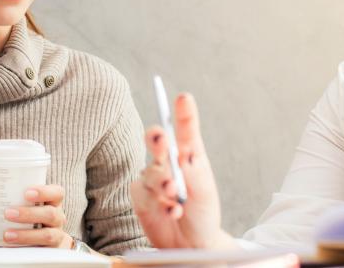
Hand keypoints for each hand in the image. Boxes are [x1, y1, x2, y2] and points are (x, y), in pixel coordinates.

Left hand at [0, 184, 72, 247]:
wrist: (45, 243)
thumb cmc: (30, 221)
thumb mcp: (18, 210)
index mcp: (52, 203)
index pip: (57, 193)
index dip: (45, 191)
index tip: (27, 192)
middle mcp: (57, 218)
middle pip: (51, 213)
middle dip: (29, 213)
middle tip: (8, 213)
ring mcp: (57, 235)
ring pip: (48, 235)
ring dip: (26, 234)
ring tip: (7, 234)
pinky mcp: (52, 252)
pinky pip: (43, 252)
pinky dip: (26, 250)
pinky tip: (12, 249)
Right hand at [130, 93, 236, 248]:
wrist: (191, 243)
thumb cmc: (202, 212)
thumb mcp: (204, 190)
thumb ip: (192, 171)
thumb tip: (182, 152)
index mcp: (188, 155)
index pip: (185, 131)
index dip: (184, 114)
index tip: (184, 98)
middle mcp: (168, 162)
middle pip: (157, 141)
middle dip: (157, 139)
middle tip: (162, 140)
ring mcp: (152, 178)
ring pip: (151, 172)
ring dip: (163, 183)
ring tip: (175, 195)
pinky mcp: (140, 196)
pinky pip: (145, 194)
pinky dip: (160, 204)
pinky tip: (172, 211)